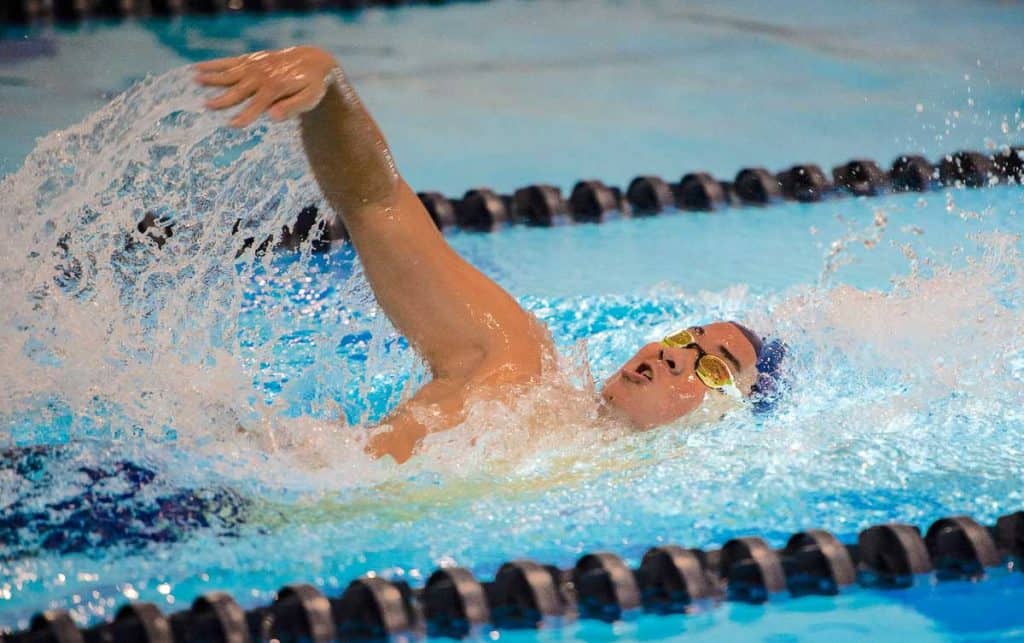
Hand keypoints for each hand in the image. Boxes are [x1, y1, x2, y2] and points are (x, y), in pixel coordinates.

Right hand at [193, 46, 337, 127]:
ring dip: (212, 77)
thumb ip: (292, 107)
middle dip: (223, 99)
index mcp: (275, 88)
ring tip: (194, 80)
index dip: (245, 115)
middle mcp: (262, 76)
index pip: (257, 104)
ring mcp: (255, 66)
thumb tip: (273, 116)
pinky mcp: (251, 60)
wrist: (313, 60)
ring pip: (230, 73)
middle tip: (205, 106)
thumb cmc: (313, 85)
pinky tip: (197, 67)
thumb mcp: (310, 98)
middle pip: (239, 89)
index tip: (232, 125)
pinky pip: (229, 62)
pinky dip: (214, 64)